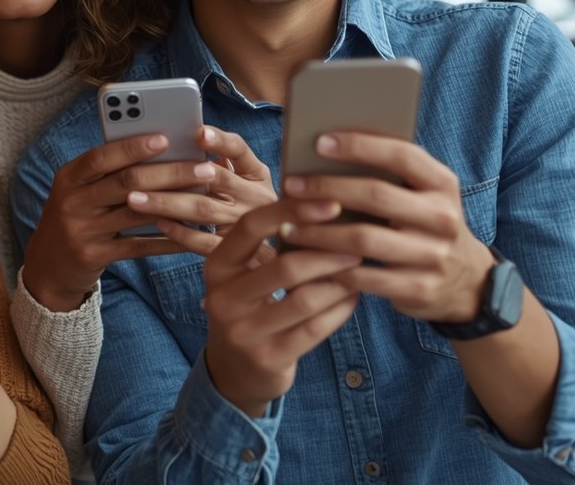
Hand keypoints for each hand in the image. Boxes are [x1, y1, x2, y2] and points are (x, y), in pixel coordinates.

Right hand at [22, 128, 271, 311]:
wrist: (48, 265)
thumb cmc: (74, 217)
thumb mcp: (78, 190)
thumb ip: (107, 173)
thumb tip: (159, 150)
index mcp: (69, 177)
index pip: (102, 156)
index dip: (133, 146)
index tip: (166, 137)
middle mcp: (72, 202)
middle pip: (125, 182)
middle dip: (168, 172)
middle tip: (203, 167)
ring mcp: (82, 231)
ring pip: (135, 213)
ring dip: (174, 203)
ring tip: (204, 196)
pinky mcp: (95, 256)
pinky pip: (138, 246)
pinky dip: (166, 239)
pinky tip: (191, 233)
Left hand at [136, 126, 277, 248]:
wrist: (280, 243)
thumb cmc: (247, 202)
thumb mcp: (244, 177)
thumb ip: (220, 160)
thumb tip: (183, 140)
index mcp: (256, 173)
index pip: (240, 150)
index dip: (220, 141)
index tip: (199, 133)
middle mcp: (255, 196)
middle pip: (215, 180)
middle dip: (177, 175)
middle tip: (138, 174)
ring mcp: (247, 223)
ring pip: (204, 210)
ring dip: (167, 203)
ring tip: (136, 199)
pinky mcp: (238, 252)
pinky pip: (207, 243)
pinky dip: (182, 234)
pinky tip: (159, 224)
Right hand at [201, 198, 361, 415]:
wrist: (234, 370)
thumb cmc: (250, 307)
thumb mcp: (245, 275)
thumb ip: (271, 245)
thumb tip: (322, 203)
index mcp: (216, 266)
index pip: (251, 227)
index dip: (292, 211)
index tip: (332, 204)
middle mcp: (222, 299)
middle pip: (285, 266)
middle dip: (329, 253)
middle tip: (357, 245)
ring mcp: (243, 332)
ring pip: (305, 300)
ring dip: (340, 283)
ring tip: (358, 270)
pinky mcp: (268, 359)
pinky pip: (316, 329)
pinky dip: (341, 309)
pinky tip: (352, 297)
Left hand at [277, 132, 496, 322]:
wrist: (466, 283)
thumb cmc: (423, 226)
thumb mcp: (422, 197)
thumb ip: (389, 177)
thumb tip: (323, 153)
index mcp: (442, 184)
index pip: (401, 156)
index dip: (360, 146)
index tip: (320, 142)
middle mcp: (442, 217)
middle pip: (376, 195)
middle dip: (327, 188)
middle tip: (291, 186)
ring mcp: (433, 255)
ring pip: (363, 240)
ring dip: (319, 233)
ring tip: (289, 228)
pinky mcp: (418, 288)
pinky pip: (363, 277)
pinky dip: (331, 269)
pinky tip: (308, 261)